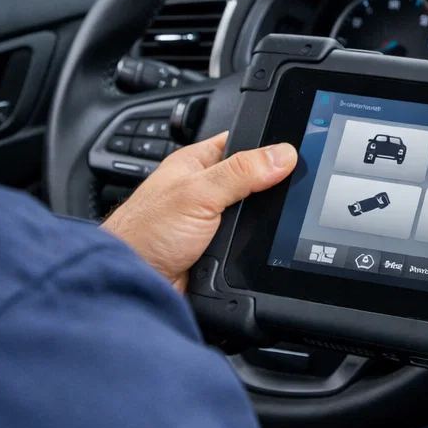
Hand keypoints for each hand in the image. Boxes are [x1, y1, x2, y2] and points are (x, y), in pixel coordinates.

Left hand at [102, 132, 296, 291]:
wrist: (133, 285)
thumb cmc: (143, 234)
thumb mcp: (198, 193)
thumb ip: (240, 172)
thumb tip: (282, 155)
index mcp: (197, 164)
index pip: (241, 143)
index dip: (267, 145)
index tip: (294, 152)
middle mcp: (204, 191)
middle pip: (253, 183)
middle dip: (266, 192)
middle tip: (280, 195)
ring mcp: (212, 222)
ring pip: (253, 218)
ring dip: (257, 227)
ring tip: (260, 228)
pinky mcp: (217, 253)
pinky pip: (246, 246)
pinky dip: (251, 251)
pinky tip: (251, 252)